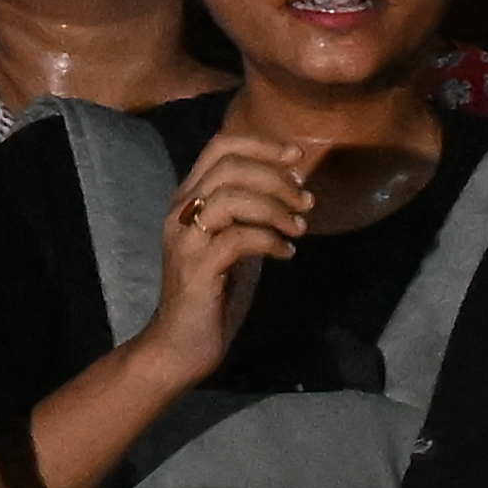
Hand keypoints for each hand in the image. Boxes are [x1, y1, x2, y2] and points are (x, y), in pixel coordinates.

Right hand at [139, 132, 316, 386]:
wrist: (181, 343)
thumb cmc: (212, 294)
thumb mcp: (234, 242)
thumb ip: (251, 214)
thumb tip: (291, 188)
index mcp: (188, 199)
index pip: (219, 146)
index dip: (261, 143)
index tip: (296, 156)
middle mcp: (181, 211)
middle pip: (229, 166)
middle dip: (276, 178)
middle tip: (306, 202)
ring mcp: (186, 239)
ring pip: (231, 198)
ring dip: (275, 209)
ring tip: (299, 229)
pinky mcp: (197, 267)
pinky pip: (238, 238)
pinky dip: (270, 240)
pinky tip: (287, 254)